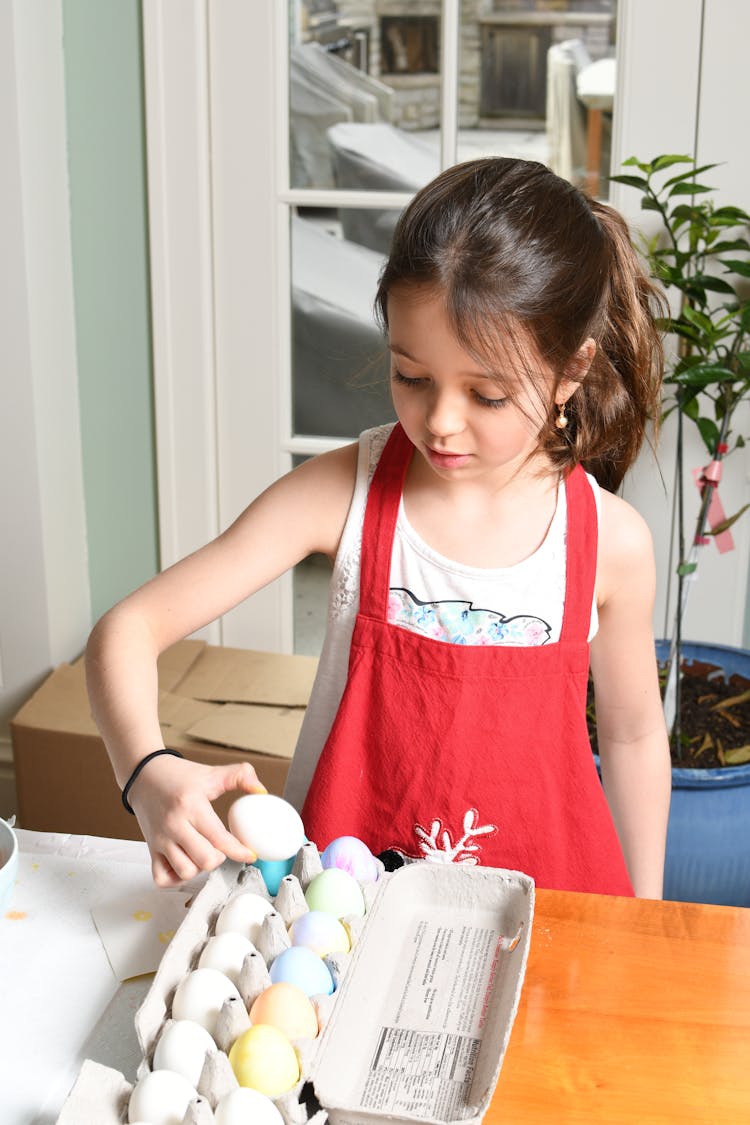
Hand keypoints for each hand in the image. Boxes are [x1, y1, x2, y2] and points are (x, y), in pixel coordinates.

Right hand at [126, 755, 265, 885]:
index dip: (240, 850)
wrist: (144, 774)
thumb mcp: (212, 773)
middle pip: (205, 860)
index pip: (220, 837)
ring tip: (202, 853)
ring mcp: (160, 840)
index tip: (250, 854)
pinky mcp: (150, 849)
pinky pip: (162, 878)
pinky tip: (185, 862)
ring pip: (185, 872)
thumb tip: (261, 791)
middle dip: (219, 858)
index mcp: (191, 806)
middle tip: (221, 848)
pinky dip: (176, 877)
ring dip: (199, 868)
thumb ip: (241, 776)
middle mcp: (174, 825)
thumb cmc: (178, 776)